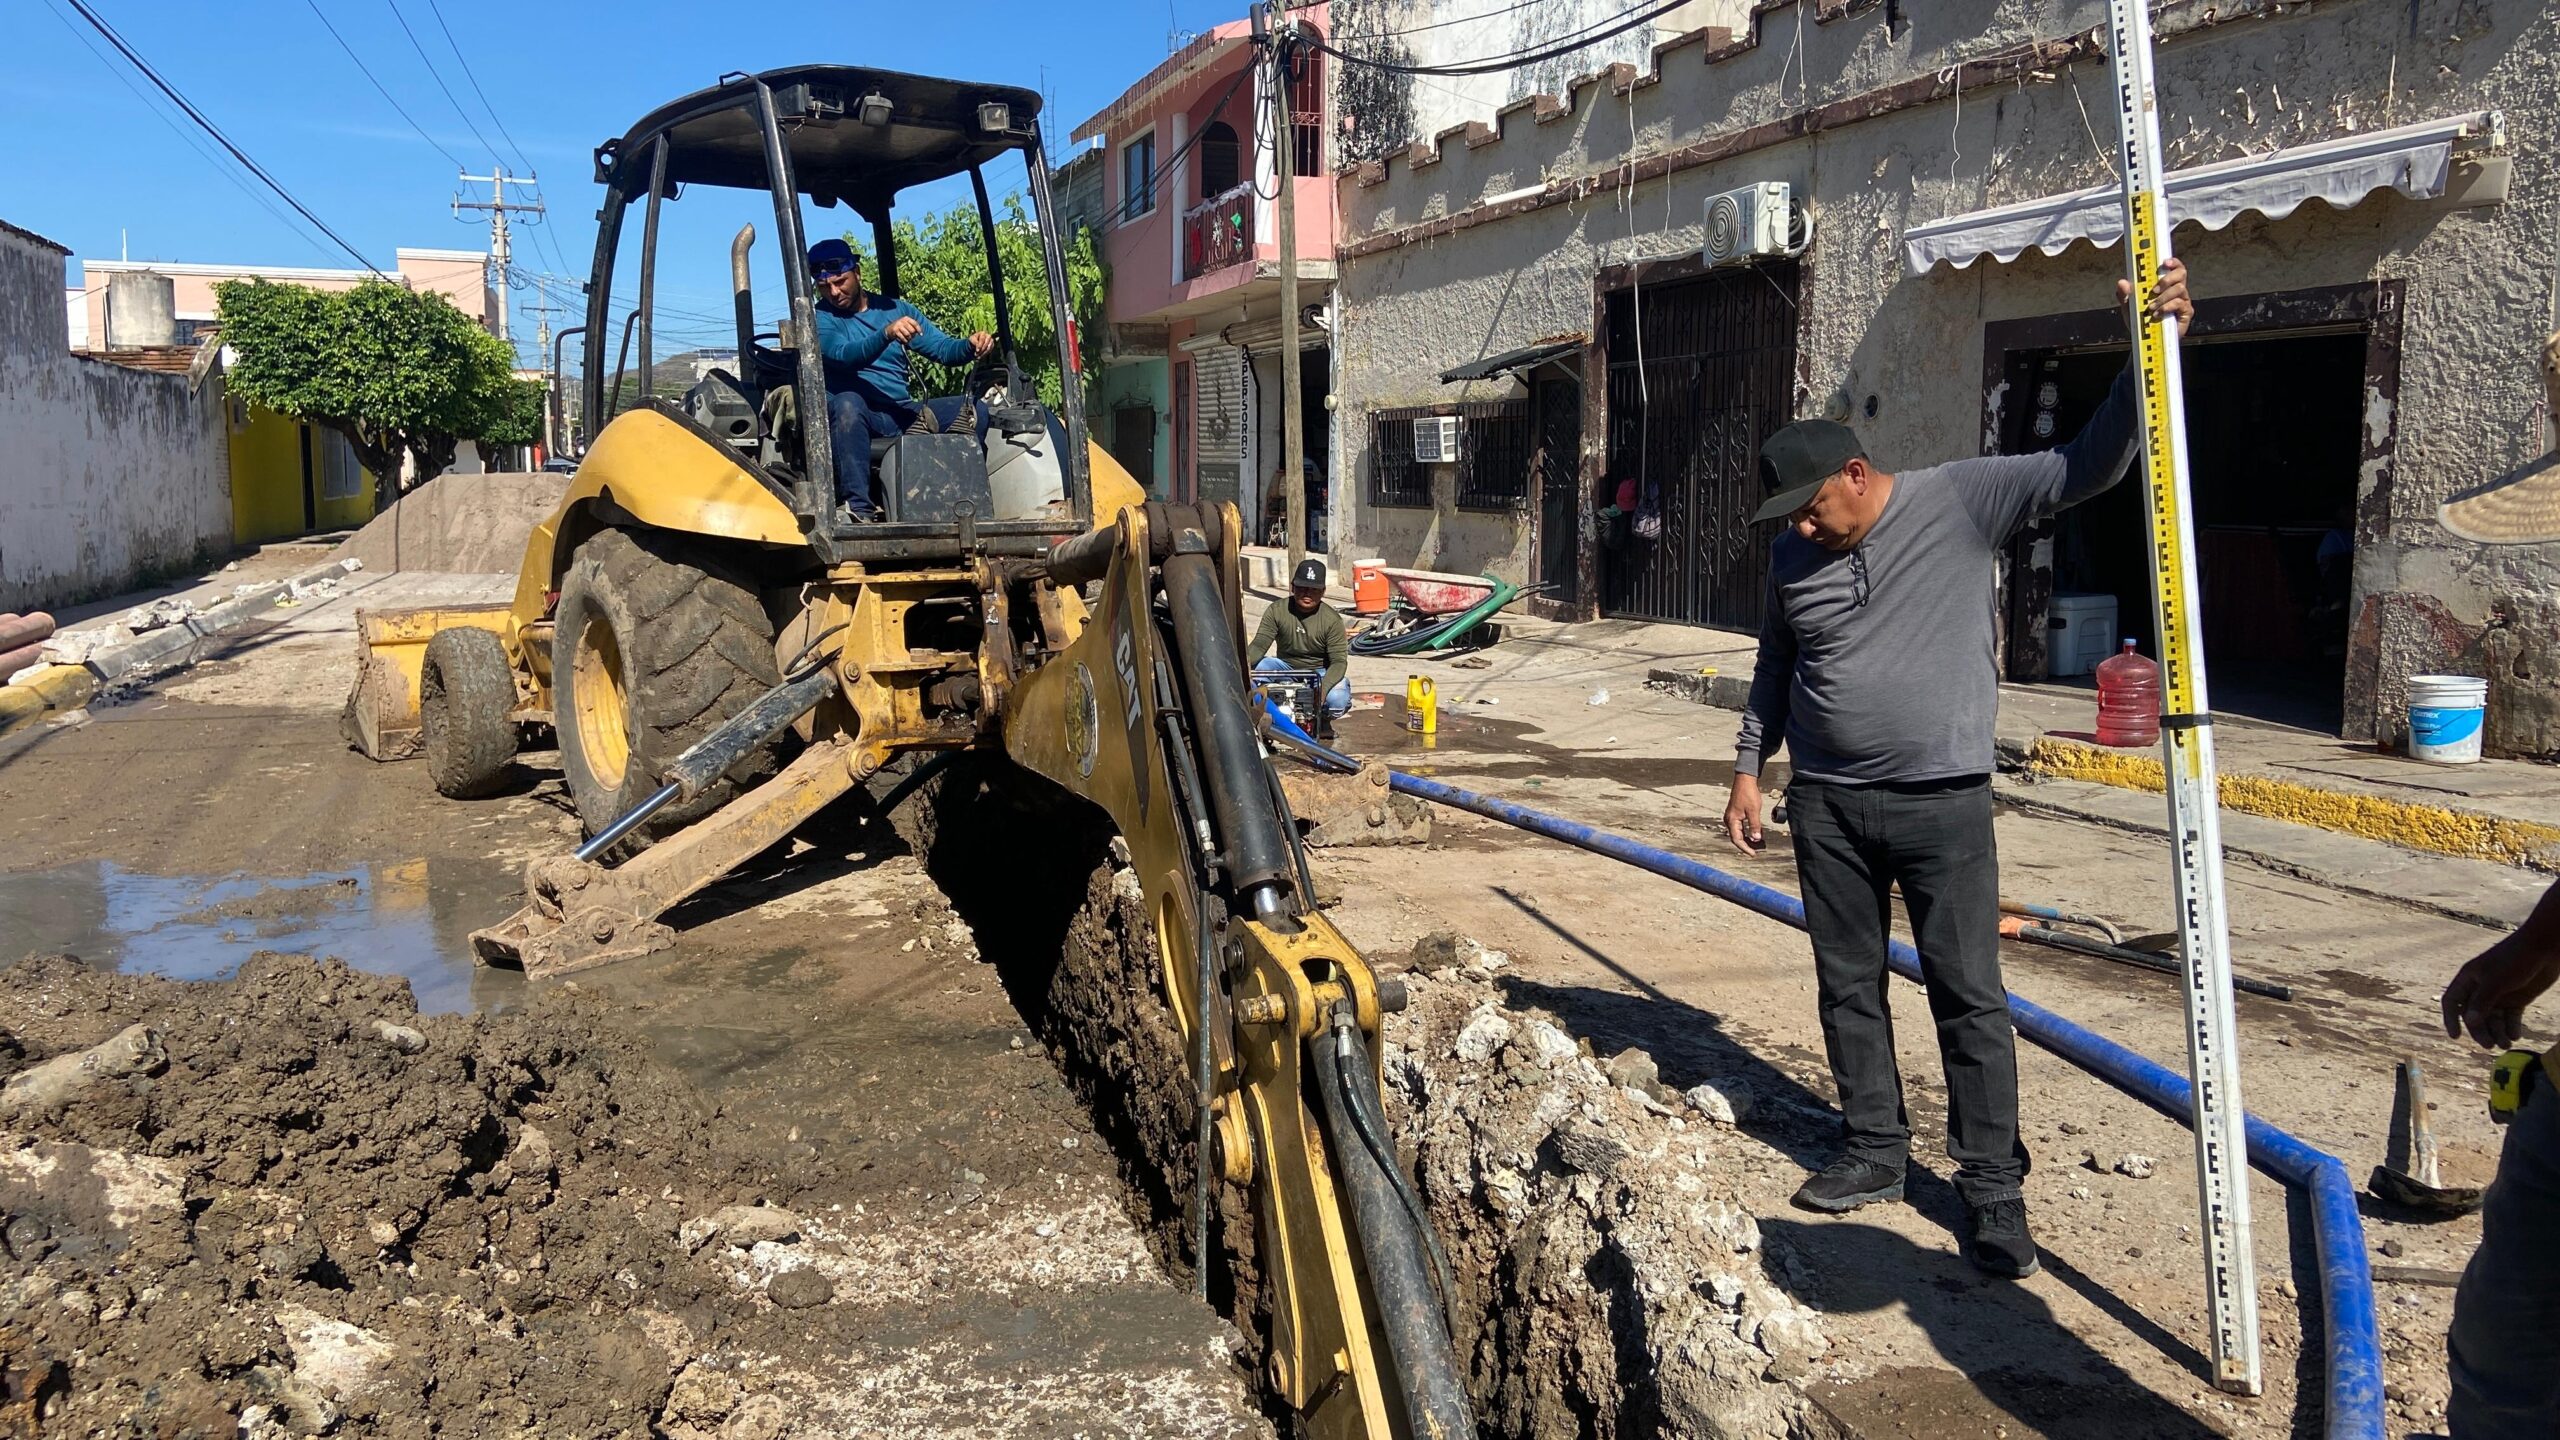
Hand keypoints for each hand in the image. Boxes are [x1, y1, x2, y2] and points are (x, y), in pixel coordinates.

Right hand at [885, 315, 921, 343]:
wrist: (889, 329)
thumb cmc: (900, 328)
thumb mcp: (906, 324)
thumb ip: (913, 326)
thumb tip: (920, 333)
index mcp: (906, 318)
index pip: (915, 323)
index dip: (919, 329)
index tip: (921, 334)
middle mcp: (902, 321)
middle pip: (912, 330)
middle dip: (913, 335)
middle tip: (911, 338)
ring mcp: (898, 325)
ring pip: (908, 334)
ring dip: (909, 339)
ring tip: (908, 340)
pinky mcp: (895, 330)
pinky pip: (902, 337)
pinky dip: (904, 341)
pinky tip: (904, 341)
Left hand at [969, 331, 995, 356]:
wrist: (975, 343)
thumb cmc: (973, 340)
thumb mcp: (972, 340)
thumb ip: (974, 342)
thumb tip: (978, 346)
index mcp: (983, 333)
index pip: (982, 339)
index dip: (979, 345)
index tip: (977, 350)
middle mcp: (988, 336)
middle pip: (986, 344)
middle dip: (981, 350)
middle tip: (977, 355)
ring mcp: (991, 341)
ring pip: (988, 348)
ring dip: (983, 353)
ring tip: (978, 357)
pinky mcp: (992, 345)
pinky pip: (990, 351)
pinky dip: (985, 354)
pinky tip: (981, 356)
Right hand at [1724, 773, 1764, 854]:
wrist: (1744, 781)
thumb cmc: (1748, 794)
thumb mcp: (1754, 811)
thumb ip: (1755, 826)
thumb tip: (1756, 839)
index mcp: (1732, 820)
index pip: (1737, 839)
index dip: (1745, 848)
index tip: (1753, 854)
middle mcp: (1729, 820)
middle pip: (1736, 838)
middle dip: (1746, 845)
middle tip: (1756, 851)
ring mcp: (1731, 817)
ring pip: (1738, 833)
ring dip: (1747, 839)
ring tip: (1756, 845)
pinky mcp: (1735, 814)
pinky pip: (1740, 827)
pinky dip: (1747, 832)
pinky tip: (1755, 833)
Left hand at [2117, 255, 2192, 336]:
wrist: (2146, 340)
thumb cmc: (2140, 320)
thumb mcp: (2129, 306)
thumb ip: (2125, 294)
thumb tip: (2122, 282)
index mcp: (2165, 285)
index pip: (2174, 268)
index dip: (2173, 262)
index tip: (2165, 262)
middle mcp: (2177, 290)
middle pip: (2181, 274)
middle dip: (2167, 279)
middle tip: (2154, 290)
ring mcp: (2183, 300)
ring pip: (2179, 289)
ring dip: (2163, 297)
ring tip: (2151, 308)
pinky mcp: (2186, 312)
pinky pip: (2180, 303)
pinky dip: (2167, 307)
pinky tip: (2157, 314)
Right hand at [2443, 914, 2559, 1049]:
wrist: (2544, 948)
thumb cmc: (2515, 958)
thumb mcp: (2496, 981)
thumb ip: (2482, 1002)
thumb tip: (2469, 1022)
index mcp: (2469, 979)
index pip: (2452, 1002)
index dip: (2451, 1019)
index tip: (2457, 1037)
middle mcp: (2481, 989)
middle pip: (2474, 1016)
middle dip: (2481, 1031)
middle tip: (2490, 1045)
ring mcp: (2499, 995)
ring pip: (2493, 1020)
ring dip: (2497, 1033)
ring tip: (2506, 1044)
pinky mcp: (2516, 1000)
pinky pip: (2510, 1018)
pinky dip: (2512, 1028)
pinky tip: (2515, 1035)